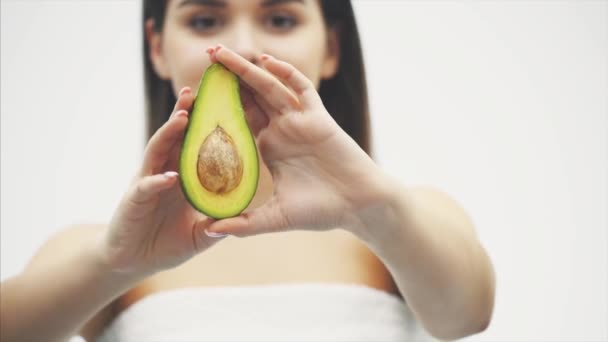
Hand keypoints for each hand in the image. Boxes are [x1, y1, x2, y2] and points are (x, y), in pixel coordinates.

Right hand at [99, 87, 223, 276]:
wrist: (135, 261)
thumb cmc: (168, 242)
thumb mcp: (202, 232)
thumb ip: (221, 222)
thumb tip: (249, 213)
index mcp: (183, 175)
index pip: (197, 143)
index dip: (208, 125)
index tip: (225, 103)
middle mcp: (165, 171)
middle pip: (176, 137)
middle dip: (187, 113)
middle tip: (200, 92)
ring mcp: (148, 182)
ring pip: (157, 150)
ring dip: (168, 134)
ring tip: (182, 117)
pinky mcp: (134, 200)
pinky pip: (146, 186)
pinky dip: (157, 181)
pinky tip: (170, 176)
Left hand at [205, 45, 390, 236]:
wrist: (359, 206)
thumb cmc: (321, 211)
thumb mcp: (275, 217)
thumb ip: (244, 223)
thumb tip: (208, 230)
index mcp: (268, 148)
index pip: (237, 122)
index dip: (216, 109)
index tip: (190, 99)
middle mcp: (281, 130)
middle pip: (249, 97)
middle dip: (227, 79)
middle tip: (204, 59)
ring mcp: (299, 121)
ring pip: (268, 87)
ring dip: (246, 69)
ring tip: (220, 53)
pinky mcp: (318, 118)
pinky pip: (302, 89)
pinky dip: (286, 73)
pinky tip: (265, 60)